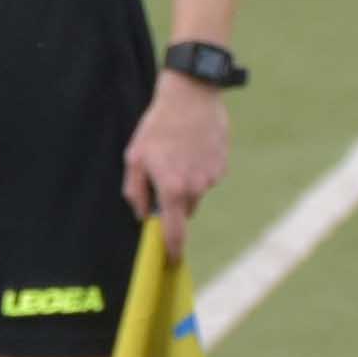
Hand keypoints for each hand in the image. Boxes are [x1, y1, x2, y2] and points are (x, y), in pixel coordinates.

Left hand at [127, 73, 231, 255]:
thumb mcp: (135, 157)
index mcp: (173, 189)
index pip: (174, 231)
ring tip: (178, 153)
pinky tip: (192, 146)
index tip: (172, 261)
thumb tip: (142, 214)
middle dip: (174, 201)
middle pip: (184, 210)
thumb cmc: (158, 125)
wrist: (192, 95)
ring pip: (197, 192)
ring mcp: (212, 176)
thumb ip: (134, 191)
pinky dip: (199, 168)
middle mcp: (197, 187)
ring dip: (187, 182)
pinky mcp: (222, 164)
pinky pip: (208, 176)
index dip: (172, 250)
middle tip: (162, 176)